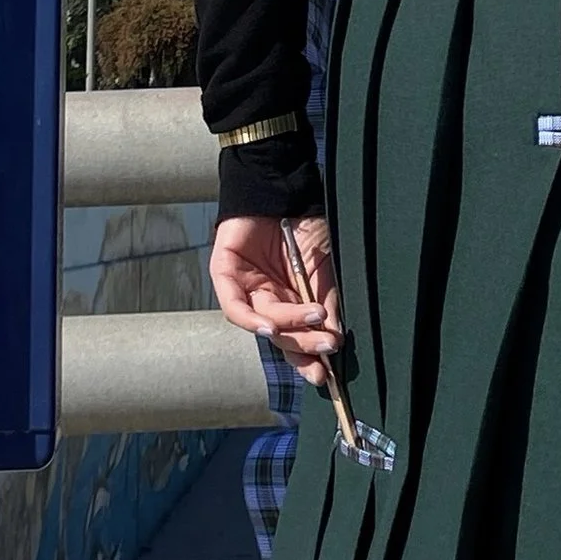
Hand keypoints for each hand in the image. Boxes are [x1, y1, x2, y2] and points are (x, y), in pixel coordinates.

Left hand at [209, 213, 341, 379]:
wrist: (281, 186)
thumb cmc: (304, 224)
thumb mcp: (324, 265)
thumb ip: (327, 301)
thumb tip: (335, 337)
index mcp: (290, 299)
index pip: (296, 337)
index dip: (309, 356)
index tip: (328, 373)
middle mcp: (266, 299)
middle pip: (281, 336)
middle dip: (304, 346)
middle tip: (328, 349)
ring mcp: (244, 289)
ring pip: (265, 321)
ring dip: (291, 325)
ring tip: (315, 319)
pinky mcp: (224, 275)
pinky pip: (235, 307)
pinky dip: (253, 320)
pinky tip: (271, 327)